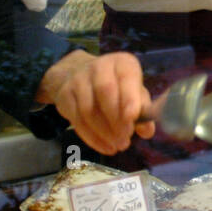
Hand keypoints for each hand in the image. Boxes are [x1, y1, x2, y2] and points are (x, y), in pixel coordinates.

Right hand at [35, 50, 158, 154]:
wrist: (79, 74)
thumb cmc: (117, 86)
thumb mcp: (134, 93)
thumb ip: (143, 110)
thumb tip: (147, 131)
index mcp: (122, 63)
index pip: (126, 77)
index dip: (129, 98)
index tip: (132, 119)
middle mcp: (99, 66)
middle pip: (105, 91)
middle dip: (116, 119)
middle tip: (125, 140)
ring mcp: (78, 79)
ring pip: (88, 109)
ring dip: (104, 132)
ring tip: (117, 146)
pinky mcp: (64, 94)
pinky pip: (76, 119)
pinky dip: (92, 137)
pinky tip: (104, 146)